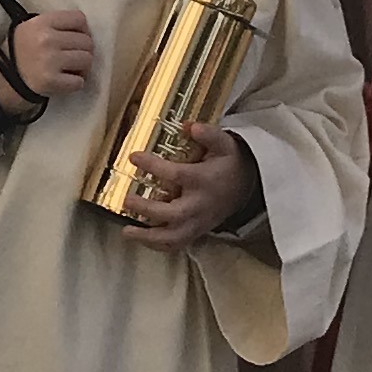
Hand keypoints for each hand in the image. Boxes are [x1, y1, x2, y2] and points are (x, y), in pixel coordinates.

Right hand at [5, 12, 93, 104]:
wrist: (3, 77)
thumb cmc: (24, 50)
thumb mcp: (33, 27)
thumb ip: (57, 24)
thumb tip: (85, 31)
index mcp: (42, 22)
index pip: (79, 19)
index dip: (82, 30)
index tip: (75, 38)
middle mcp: (46, 39)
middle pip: (86, 41)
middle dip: (83, 50)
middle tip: (72, 57)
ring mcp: (49, 60)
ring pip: (87, 60)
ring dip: (82, 67)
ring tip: (70, 69)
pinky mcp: (50, 81)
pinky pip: (79, 81)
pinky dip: (75, 83)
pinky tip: (65, 81)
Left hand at [117, 121, 260, 250]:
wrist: (245, 186)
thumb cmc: (229, 163)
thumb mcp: (225, 143)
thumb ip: (209, 134)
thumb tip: (189, 125)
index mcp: (203, 180)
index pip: (175, 174)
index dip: (153, 166)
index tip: (134, 157)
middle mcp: (199, 204)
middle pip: (172, 213)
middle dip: (148, 209)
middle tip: (126, 200)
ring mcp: (198, 221)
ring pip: (173, 237)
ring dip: (149, 237)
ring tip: (127, 231)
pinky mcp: (196, 231)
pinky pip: (177, 245)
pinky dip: (158, 246)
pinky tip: (141, 239)